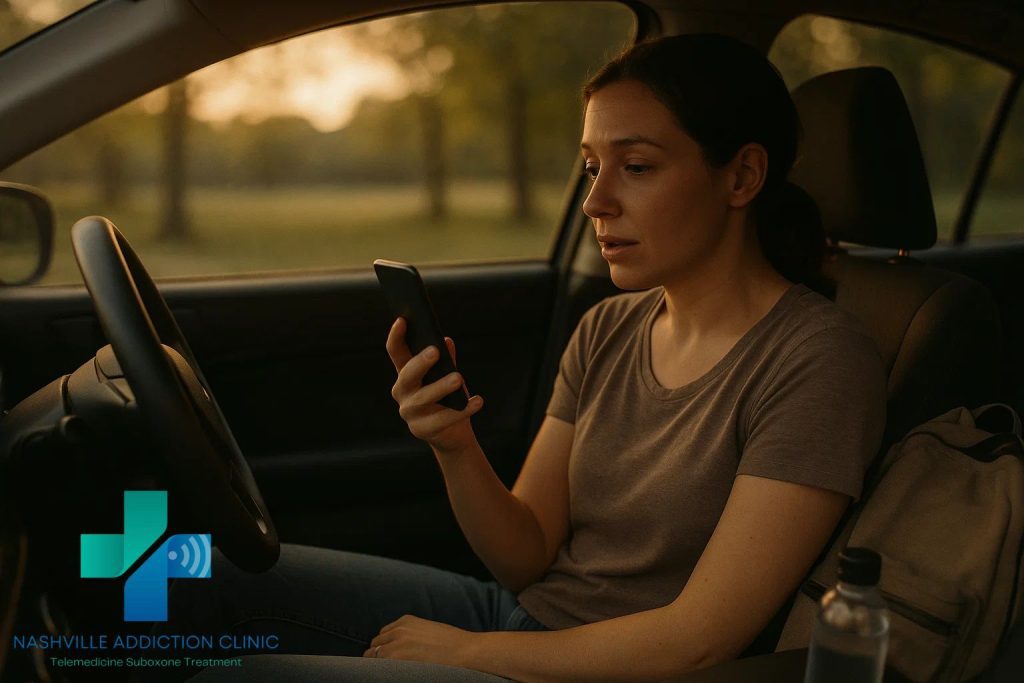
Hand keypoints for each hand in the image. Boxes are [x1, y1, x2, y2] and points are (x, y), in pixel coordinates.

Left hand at [363, 614, 475, 667]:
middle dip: (378, 656)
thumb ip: (409, 634)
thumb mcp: (427, 630)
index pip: (382, 635)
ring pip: (374, 657)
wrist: (465, 651)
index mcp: (405, 621)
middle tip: (385, 667)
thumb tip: (395, 646)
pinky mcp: (398, 660)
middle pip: (375, 646)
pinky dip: (381, 671)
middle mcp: (398, 631)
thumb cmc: (451, 644)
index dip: (383, 647)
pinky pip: (380, 667)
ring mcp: (396, 646)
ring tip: (387, 673)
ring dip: (378, 664)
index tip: (386, 656)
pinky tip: (391, 675)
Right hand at [385, 317, 483, 453]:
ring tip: (458, 378)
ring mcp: (410, 412)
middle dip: (420, 363)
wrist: (452, 434)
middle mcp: (403, 392)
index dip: (396, 337)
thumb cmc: (448, 399)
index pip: (396, 353)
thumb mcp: (447, 376)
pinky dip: (462, 410)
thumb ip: (446, 360)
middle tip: (434, 352)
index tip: (401, 320)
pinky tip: (478, 401)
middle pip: (407, 375)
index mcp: (406, 374)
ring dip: (441, 387)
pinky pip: (443, 419)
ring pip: (423, 398)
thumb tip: (446, 341)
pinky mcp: (422, 430)